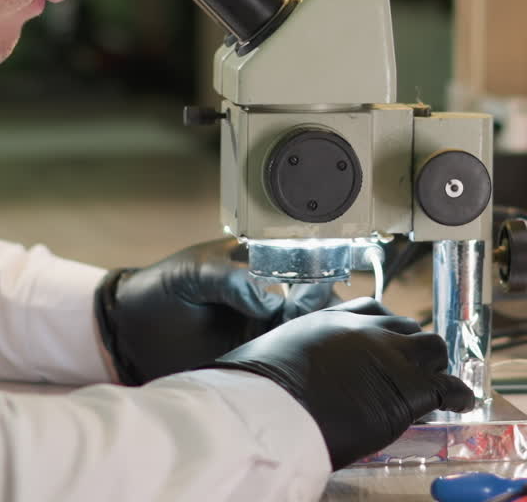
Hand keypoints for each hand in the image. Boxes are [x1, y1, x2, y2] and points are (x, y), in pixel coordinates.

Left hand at [94, 238, 334, 383]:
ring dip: (308, 339)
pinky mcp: (249, 360)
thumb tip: (269, 301)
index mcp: (257, 266)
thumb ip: (232, 280)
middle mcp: (266, 299)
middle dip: (320, 311)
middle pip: (311, 305)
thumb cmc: (164, 286)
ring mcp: (259, 331)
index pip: (301, 268)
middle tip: (310, 318)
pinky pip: (278, 364)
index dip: (314, 277)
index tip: (312, 291)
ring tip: (302, 342)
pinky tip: (288, 365)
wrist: (132, 325)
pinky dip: (288, 365)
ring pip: (300, 336)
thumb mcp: (196, 270)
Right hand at [211, 306, 473, 469]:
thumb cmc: (257, 385)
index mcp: (327, 320)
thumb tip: (270, 366)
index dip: (380, 327)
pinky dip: (453, 394)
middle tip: (408, 367)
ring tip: (434, 382)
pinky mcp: (406, 385)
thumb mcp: (268, 357)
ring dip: (432, 364)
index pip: (368, 310)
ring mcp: (387, 352)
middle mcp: (361, 327)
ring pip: (430, 346)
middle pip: (402, 324)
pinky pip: (444, 385)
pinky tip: (457, 401)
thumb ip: (286, 354)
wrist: (270, 405)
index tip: (382, 340)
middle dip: (408, 345)